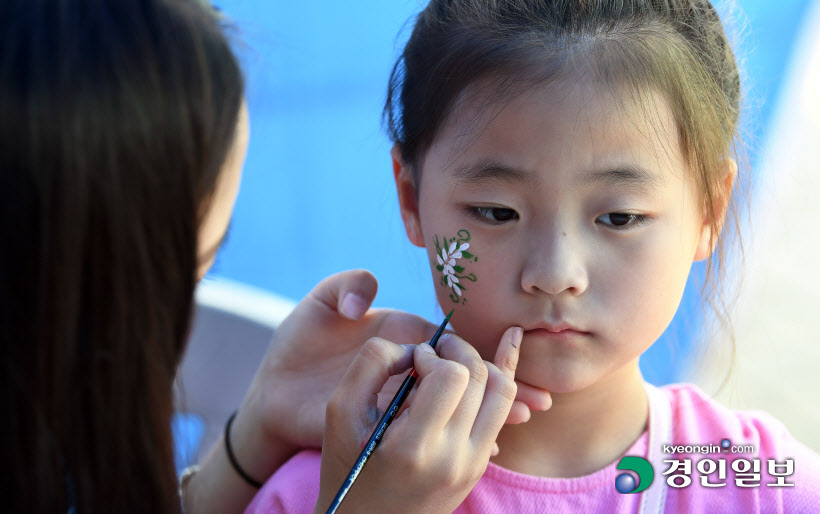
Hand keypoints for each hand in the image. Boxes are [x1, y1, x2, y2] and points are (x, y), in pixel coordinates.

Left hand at [231, 269, 549, 481]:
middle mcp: (407, 369)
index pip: (448, 343)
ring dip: (491, 411)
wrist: (273, 393)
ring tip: (527, 416)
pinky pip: (430, 431)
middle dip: (499, 383)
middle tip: (539, 397)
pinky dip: (460, 437)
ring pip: (454, 406)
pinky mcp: (387, 426)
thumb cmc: (295, 347)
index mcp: (398, 338)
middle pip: (463, 375)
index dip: (478, 350)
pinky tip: (489, 443)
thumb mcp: (318, 308)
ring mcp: (399, 400)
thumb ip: (344, 288)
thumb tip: (365, 299)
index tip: (513, 351)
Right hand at [314, 328, 525, 513]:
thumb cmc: (347, 466)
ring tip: (450, 365)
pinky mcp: (479, 466)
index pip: (452, 377)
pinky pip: (500, 412)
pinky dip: (485, 388)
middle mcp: (453, 459)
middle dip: (458, 351)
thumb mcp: (340, 412)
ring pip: (502, 391)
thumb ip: (371, 364)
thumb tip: (415, 347)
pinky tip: (459, 384)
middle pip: (481, 378)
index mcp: (415, 448)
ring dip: (479, 367)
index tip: (414, 358)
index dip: (433, 355)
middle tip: (436, 349)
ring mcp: (472, 464)